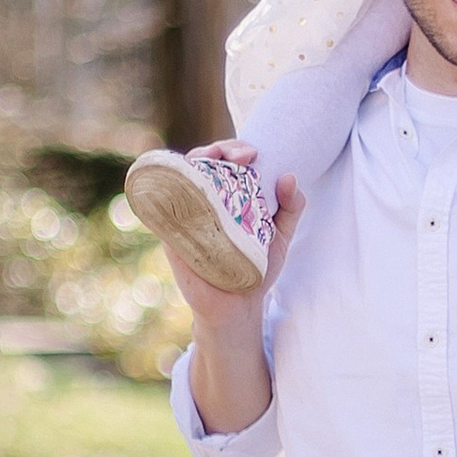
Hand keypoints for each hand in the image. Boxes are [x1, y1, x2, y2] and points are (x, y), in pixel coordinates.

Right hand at [159, 140, 304, 327]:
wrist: (239, 307)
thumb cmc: (258, 267)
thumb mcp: (281, 234)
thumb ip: (292, 207)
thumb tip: (290, 176)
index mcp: (228, 195)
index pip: (226, 160)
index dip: (235, 148)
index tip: (253, 154)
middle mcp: (205, 200)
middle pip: (202, 160)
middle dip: (218, 149)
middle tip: (241, 158)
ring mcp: (186, 215)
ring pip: (181, 176)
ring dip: (195, 162)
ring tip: (214, 160)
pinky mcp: (172, 233)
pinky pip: (164, 206)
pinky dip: (171, 188)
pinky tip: (184, 178)